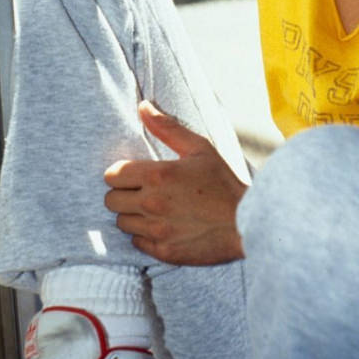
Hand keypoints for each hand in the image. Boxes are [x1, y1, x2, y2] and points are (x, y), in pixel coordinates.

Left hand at [104, 101, 246, 264]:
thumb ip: (167, 128)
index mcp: (158, 175)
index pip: (112, 175)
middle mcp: (151, 203)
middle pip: (111, 200)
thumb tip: (143, 107)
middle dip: (123, 193)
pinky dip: (145, 235)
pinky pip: (136, 242)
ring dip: (133, 215)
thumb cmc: (223, 182)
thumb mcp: (199, 148)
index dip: (120, 173)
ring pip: (122, 222)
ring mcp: (156, 230)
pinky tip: (162, 226)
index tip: (134, 174)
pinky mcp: (163, 251)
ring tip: (153, 209)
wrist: (248, 221)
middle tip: (142, 191)